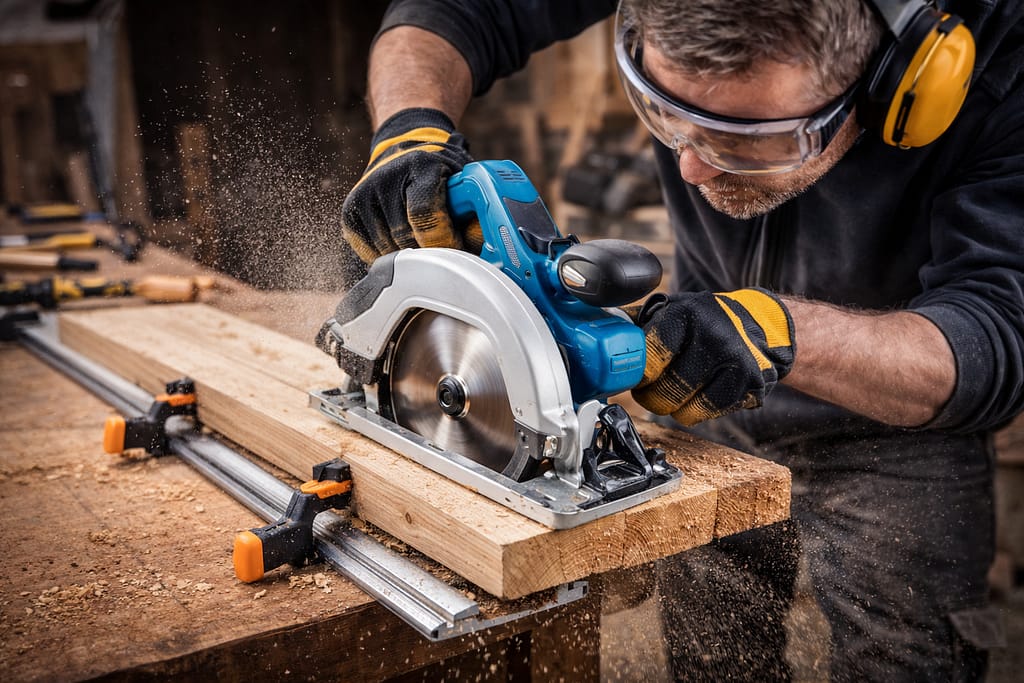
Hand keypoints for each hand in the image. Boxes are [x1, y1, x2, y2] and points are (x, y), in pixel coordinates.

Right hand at [341, 108, 478, 264]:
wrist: (403, 149)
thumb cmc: (441, 172)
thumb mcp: (465, 183)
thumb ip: (476, 214)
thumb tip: (486, 252)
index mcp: (421, 166)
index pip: (425, 213)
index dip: (442, 241)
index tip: (458, 255)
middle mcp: (386, 178)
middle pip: (406, 238)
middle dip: (430, 255)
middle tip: (447, 258)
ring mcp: (364, 195)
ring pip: (388, 251)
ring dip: (410, 259)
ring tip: (425, 247)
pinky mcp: (350, 212)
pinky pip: (370, 252)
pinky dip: (390, 258)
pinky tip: (403, 244)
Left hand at [630, 288, 794, 425]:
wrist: (760, 325)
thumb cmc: (702, 321)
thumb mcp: (669, 311)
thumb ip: (635, 324)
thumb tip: (591, 334)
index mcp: (687, 312)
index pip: (648, 356)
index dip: (636, 375)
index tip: (634, 377)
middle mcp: (714, 334)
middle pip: (665, 389)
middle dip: (650, 397)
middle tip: (650, 390)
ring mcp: (736, 361)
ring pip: (686, 409)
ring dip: (674, 408)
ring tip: (675, 392)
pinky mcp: (752, 384)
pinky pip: (709, 415)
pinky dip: (697, 412)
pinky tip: (698, 396)